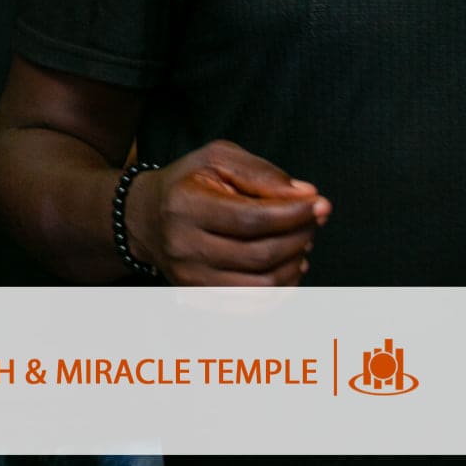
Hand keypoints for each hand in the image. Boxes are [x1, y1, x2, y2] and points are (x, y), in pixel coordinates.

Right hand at [124, 140, 329, 286]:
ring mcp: (189, 277)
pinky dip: (282, 289)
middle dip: (299, 237)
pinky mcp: (198, 297)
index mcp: (184, 205)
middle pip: (261, 255)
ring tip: (301, 242)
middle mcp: (183, 245)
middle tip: (313, 221)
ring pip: (262, 286)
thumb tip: (306, 196)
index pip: (252, 219)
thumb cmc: (188, 183)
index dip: (294, 215)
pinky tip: (287, 266)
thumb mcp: (218, 159)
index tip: (321, 205)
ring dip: (295, 264)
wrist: (144, 217)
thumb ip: (263, 173)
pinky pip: (254, 306)